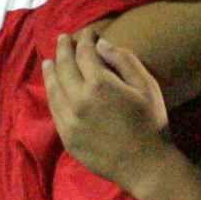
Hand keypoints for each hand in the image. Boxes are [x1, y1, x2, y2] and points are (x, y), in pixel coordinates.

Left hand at [48, 29, 172, 188]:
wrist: (145, 166)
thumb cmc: (151, 124)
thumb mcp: (146, 86)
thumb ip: (124, 60)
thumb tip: (101, 44)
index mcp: (99, 84)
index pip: (84, 53)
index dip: (84, 39)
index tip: (87, 33)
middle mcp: (78, 99)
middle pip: (63, 66)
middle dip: (63, 49)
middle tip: (63, 38)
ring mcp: (69, 120)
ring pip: (53, 88)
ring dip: (51, 71)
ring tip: (49, 61)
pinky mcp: (67, 137)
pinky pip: (54, 110)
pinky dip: (52, 94)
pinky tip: (53, 88)